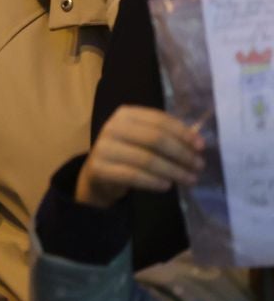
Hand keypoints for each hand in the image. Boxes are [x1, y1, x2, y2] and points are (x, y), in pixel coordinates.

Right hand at [76, 107, 204, 207]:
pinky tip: (167, 186)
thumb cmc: (129, 153)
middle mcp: (112, 127)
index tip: (201, 147)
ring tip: (189, 179)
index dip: (182, 133)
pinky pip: (132, 176)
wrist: (99, 173)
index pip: (159, 120)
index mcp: (126, 115)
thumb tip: (197, 143)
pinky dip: (153, 182)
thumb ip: (168, 136)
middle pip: (154, 139)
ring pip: (146, 159)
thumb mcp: (145, 139)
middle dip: (181, 154)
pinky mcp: (99, 168)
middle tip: (198, 166)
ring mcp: (103, 148)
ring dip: (172, 171)